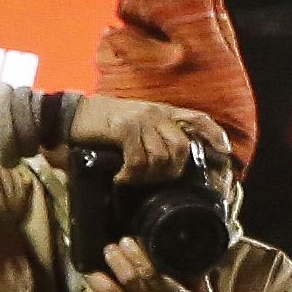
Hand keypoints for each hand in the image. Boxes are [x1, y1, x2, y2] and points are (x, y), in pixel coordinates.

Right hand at [61, 96, 225, 182]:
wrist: (67, 117)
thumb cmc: (99, 126)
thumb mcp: (133, 126)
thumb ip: (151, 138)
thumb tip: (167, 164)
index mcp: (162, 111)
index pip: (198, 118)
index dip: (214, 135)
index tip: (225, 152)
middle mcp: (156, 113)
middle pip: (182, 147)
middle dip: (171, 171)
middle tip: (151, 180)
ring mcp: (142, 119)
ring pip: (163, 157)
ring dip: (148, 176)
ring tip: (131, 179)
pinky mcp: (125, 129)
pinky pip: (140, 160)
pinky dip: (132, 175)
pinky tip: (121, 178)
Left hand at [73, 240, 211, 291]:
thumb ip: (198, 278)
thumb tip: (195, 251)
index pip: (154, 274)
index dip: (139, 256)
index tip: (129, 240)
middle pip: (131, 282)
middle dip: (118, 262)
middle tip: (110, 248)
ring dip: (100, 281)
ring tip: (91, 268)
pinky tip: (88, 288)